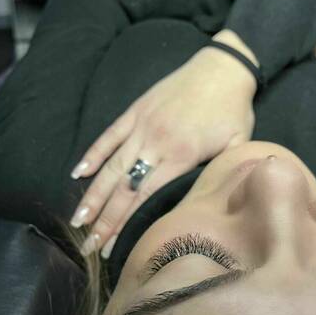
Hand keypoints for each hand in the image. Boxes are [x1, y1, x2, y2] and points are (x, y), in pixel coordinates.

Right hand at [70, 47, 256, 256]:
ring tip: (78, 219)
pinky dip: (92, 155)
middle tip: (88, 246)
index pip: (145, 198)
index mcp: (180, 156)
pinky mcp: (135, 112)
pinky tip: (77, 173)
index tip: (111, 248)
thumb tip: (210, 208)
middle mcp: (154, 143)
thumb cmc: (233, 109)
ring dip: (93, 195)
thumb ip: (222, 176)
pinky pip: (108, 136)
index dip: (125, 225)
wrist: (223, 66)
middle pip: (122, 189)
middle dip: (104, 220)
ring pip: (111, 166)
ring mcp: (141, 126)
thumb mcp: (238, 145)